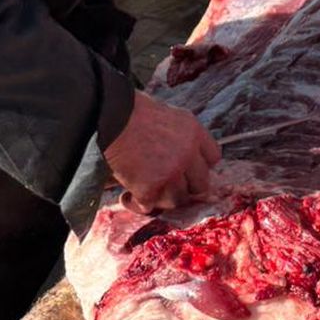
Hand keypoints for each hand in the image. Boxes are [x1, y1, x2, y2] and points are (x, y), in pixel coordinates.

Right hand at [103, 91, 221, 210]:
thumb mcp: (168, 114)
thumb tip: (184, 156)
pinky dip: (136, 204)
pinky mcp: (150, 188)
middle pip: (201, 185)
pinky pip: (149, 207)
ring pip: (177, 200)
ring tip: (146, 191)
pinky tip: (127, 196)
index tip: (187, 169)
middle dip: (185, 187)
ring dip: (162, 198)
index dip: (199, 166)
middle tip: (168, 185)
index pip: (213, 158)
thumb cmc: (132, 112)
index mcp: (194, 132)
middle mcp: (187, 154)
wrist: (107, 117)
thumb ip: (181, 136)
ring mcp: (170, 173)